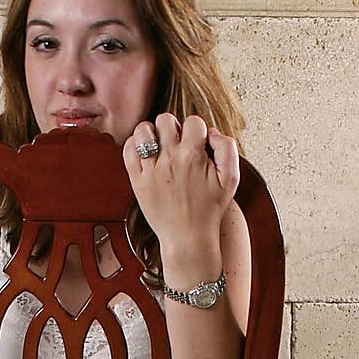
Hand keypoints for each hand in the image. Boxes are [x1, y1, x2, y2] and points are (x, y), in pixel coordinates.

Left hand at [122, 114, 239, 254]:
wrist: (188, 238)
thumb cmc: (209, 210)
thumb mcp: (231, 178)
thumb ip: (227, 148)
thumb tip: (211, 132)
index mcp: (193, 156)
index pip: (193, 121)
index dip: (197, 131)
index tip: (196, 145)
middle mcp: (171, 160)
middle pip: (166, 119)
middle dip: (173, 128)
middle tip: (178, 145)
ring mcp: (151, 170)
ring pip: (143, 130)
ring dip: (151, 134)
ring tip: (159, 147)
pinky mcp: (138, 181)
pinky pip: (128, 150)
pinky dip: (134, 146)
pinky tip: (145, 154)